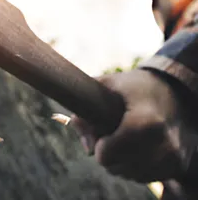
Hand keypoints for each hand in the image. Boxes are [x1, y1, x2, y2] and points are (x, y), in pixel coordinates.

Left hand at [71, 69, 197, 182]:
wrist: (175, 92)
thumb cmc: (135, 88)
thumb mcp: (106, 86)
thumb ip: (85, 110)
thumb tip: (87, 146)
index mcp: (146, 121)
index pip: (109, 153)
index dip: (100, 146)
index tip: (102, 133)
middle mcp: (164, 143)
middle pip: (116, 167)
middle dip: (108, 153)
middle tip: (113, 133)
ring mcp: (173, 157)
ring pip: (128, 174)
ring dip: (121, 160)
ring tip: (126, 138)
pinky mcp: (178, 166)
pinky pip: (144, 177)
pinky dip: (135, 166)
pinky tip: (139, 147)